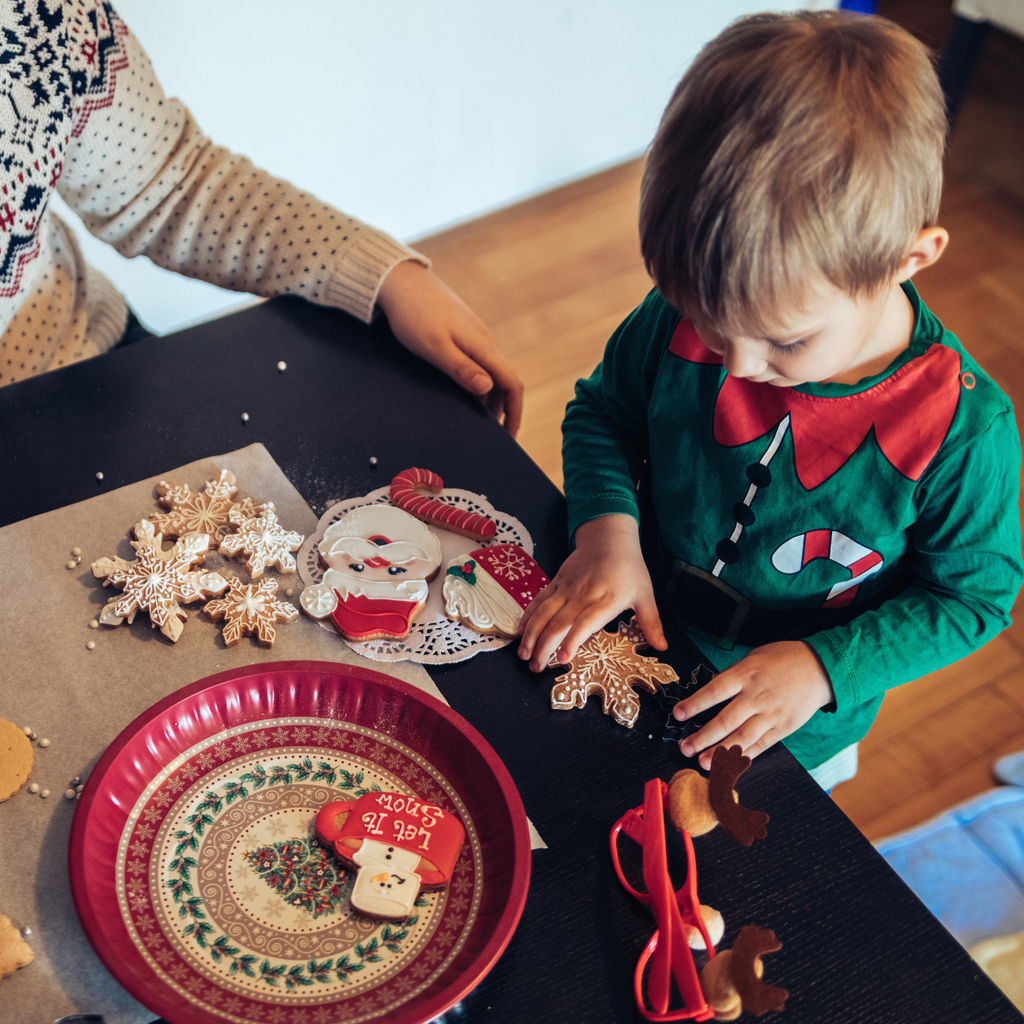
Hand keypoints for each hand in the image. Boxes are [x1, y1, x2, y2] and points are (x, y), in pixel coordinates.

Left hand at [376, 260, 523, 435]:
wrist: (401, 281)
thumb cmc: (413, 315)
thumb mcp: (434, 348)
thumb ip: (461, 369)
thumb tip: (488, 388)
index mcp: (483, 346)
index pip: (512, 384)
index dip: (515, 413)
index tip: (509, 436)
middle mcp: (485, 341)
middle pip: (504, 382)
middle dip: (501, 410)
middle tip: (487, 434)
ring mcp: (475, 336)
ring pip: (491, 373)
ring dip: (487, 397)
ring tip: (472, 417)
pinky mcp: (464, 332)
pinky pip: (479, 363)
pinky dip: (477, 383)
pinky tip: (461, 391)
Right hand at [517, 514, 666, 671]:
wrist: (609, 536)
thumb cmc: (629, 567)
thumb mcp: (645, 594)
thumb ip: (651, 623)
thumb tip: (662, 647)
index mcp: (606, 600)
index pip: (586, 623)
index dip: (573, 640)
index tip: (563, 659)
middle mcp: (583, 595)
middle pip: (558, 623)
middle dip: (544, 647)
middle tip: (535, 668)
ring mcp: (566, 588)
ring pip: (543, 612)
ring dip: (531, 634)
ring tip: (523, 655)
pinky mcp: (556, 582)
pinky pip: (539, 600)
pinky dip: (528, 615)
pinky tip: (520, 631)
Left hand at [673, 641, 833, 769]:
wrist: (821, 668)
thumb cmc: (783, 659)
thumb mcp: (753, 658)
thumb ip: (732, 676)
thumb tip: (710, 693)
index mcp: (746, 674)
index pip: (714, 691)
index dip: (695, 704)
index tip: (678, 714)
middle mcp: (757, 696)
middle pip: (726, 720)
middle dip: (703, 737)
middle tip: (685, 748)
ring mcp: (771, 714)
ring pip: (742, 737)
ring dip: (721, 752)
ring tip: (703, 763)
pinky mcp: (783, 728)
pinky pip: (761, 745)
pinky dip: (744, 756)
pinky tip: (730, 764)